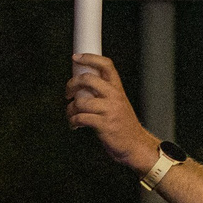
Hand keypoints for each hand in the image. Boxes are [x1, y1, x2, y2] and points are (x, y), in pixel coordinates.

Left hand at [67, 53, 159, 170]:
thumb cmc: (121, 125)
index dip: (90, 58)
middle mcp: (115, 96)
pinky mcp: (104, 124)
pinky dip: (72, 121)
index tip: (76, 57)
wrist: (135, 145)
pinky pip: (80, 118)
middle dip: (71, 84)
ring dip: (69, 109)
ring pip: (80, 101)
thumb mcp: (117, 104)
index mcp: (118, 89)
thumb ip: (103, 93)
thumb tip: (80, 86)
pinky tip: (74, 125)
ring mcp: (110, 110)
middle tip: (67, 94)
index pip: (106, 65)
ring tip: (71, 115)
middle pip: (88, 79)